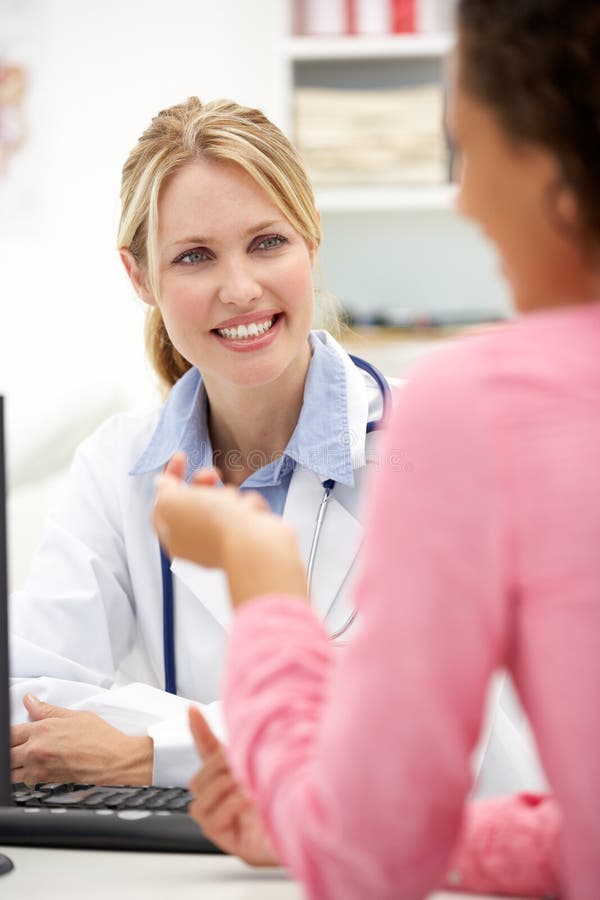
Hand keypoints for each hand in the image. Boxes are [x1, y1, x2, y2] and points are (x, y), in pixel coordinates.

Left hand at [10, 694, 153, 784]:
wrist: (113, 759)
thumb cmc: (99, 738)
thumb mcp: (75, 715)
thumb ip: (47, 710)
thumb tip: (30, 700)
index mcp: (43, 730)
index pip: (11, 732)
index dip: (10, 732)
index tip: (14, 733)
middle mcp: (37, 750)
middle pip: (7, 752)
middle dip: (11, 748)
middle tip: (20, 745)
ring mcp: (39, 767)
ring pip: (12, 770)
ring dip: (15, 763)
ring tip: (25, 757)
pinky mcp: (45, 780)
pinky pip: (24, 781)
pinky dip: (25, 775)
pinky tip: (34, 767)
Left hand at [153, 456, 307, 606]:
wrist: (255, 546)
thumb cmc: (212, 526)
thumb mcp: (173, 502)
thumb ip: (164, 491)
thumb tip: (163, 485)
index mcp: (174, 536)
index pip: (164, 503)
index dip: (170, 477)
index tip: (181, 456)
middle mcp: (198, 541)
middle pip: (195, 500)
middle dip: (203, 483)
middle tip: (212, 474)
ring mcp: (226, 540)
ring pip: (224, 502)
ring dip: (230, 496)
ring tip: (235, 505)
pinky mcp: (250, 536)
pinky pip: (248, 509)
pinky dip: (249, 505)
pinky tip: (250, 513)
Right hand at [188, 706, 278, 865]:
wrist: (309, 831)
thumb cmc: (293, 799)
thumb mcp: (273, 765)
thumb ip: (256, 748)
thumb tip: (245, 722)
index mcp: (236, 776)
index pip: (208, 752)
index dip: (199, 731)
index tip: (192, 709)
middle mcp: (225, 800)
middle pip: (198, 778)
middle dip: (215, 766)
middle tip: (236, 761)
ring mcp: (224, 822)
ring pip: (200, 798)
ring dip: (222, 785)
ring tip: (244, 783)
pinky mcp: (227, 840)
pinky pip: (211, 819)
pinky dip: (229, 805)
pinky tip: (246, 800)